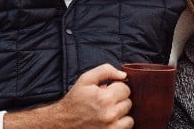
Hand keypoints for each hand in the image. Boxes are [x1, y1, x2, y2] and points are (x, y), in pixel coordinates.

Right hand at [4, 63, 132, 128]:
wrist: (63, 121)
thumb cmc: (75, 100)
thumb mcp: (85, 79)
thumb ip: (105, 71)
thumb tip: (123, 74)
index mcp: (104, 98)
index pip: (125, 89)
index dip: (116, 88)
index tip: (107, 91)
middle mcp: (110, 114)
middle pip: (128, 102)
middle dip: (118, 100)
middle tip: (106, 102)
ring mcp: (111, 128)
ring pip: (129, 117)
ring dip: (121, 114)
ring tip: (108, 112)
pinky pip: (126, 128)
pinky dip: (120, 124)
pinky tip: (110, 120)